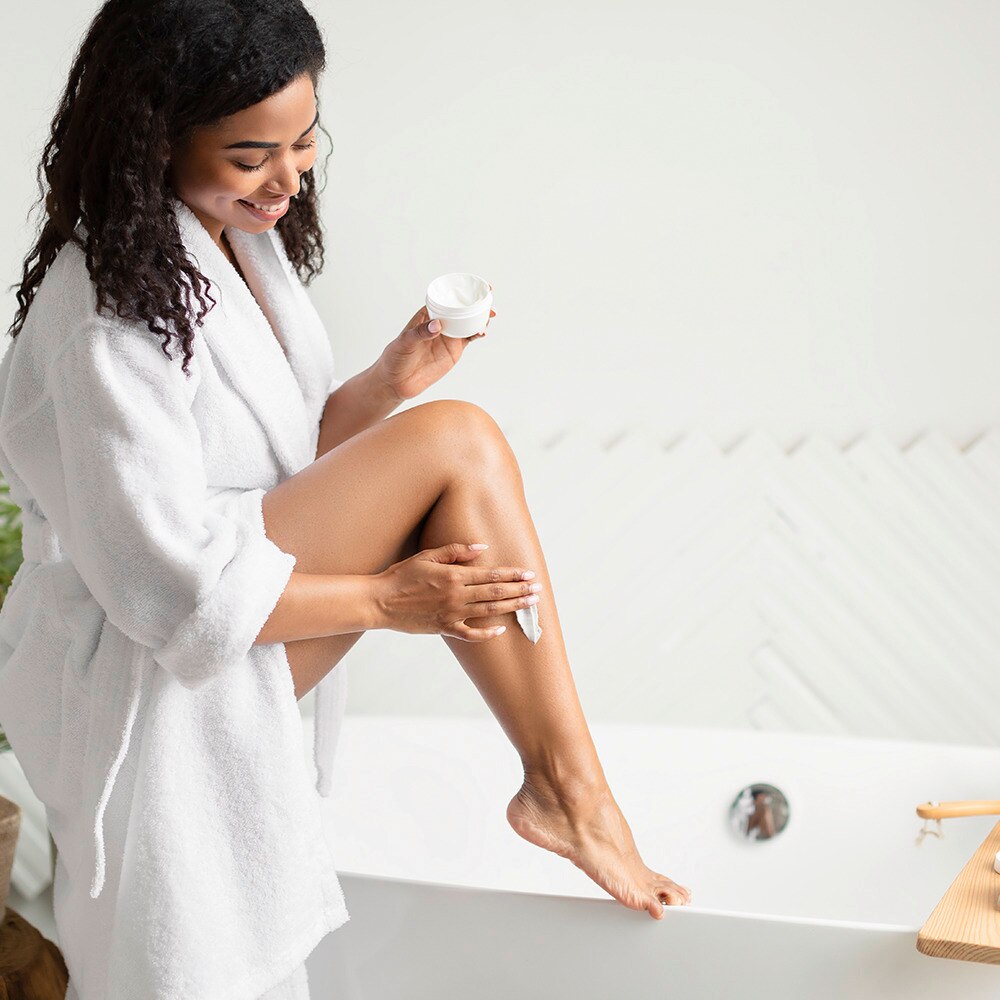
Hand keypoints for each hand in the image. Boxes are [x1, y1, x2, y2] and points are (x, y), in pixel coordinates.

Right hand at [368, 542, 541, 640]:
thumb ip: (456, 551)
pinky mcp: (444, 628)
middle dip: (520, 591)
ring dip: (512, 607)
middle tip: (538, 590)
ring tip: (530, 604)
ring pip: (489, 611)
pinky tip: (500, 630)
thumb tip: (482, 548)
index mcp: (454, 576)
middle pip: (496, 593)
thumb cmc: (401, 576)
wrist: (379, 601)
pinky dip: (486, 633)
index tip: (529, 574)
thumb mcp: (427, 556)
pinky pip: (470, 634)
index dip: (513, 575)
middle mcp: (457, 595)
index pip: (491, 574)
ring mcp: (451, 613)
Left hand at [374, 284, 495, 402]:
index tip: (472, 286)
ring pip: (468, 324)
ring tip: (489, 314)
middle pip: (461, 310)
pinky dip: (477, 334)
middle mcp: (440, 324)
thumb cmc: (395, 357)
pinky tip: (482, 332)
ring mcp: (448, 338)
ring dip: (480, 318)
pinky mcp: (453, 352)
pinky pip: (468, 339)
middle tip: (488, 299)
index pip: (445, 299)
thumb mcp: (405, 342)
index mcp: (427, 315)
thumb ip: (421, 333)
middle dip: (475, 303)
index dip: (459, 291)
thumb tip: (437, 325)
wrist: (397, 382)